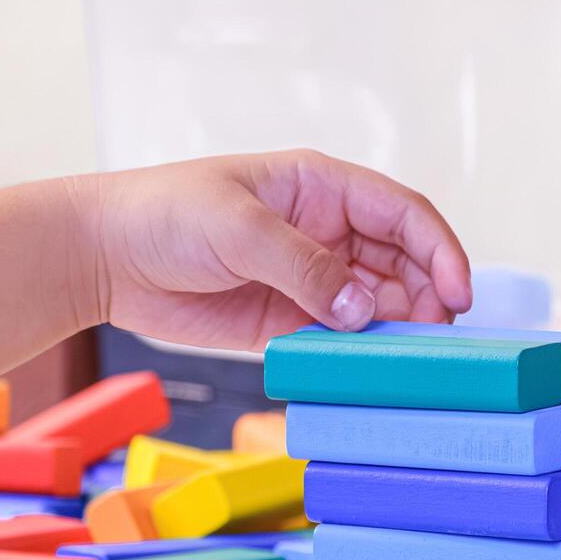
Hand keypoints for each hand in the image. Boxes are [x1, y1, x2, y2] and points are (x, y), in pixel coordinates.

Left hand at [71, 151, 471, 349]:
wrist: (102, 255)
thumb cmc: (165, 214)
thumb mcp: (240, 230)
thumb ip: (306, 267)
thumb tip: (363, 308)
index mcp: (324, 187)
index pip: (404, 214)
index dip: (440, 250)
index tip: (458, 292)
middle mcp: (328, 230)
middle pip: (402, 264)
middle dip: (426, 297)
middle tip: (434, 338)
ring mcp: (310, 276)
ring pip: (377, 304)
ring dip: (396, 330)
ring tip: (404, 360)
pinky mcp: (288, 319)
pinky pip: (340, 338)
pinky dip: (359, 355)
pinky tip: (366, 372)